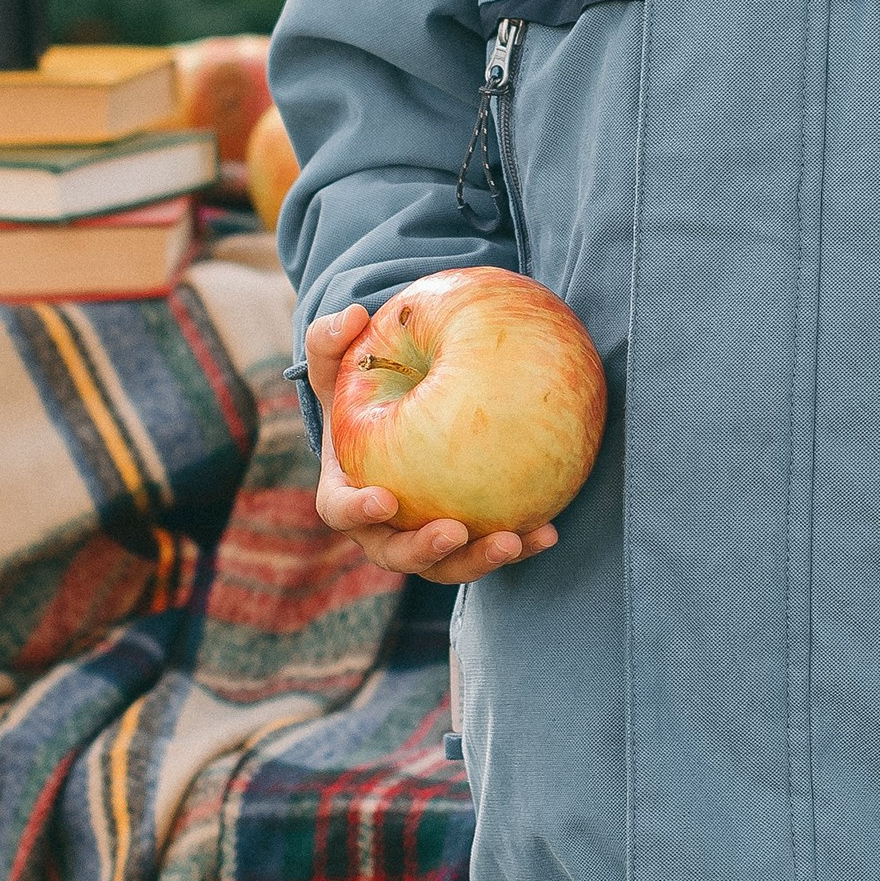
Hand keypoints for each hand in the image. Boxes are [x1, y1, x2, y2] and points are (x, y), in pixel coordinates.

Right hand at [305, 305, 560, 585]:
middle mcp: (382, 527)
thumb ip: (331, 339)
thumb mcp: (339, 364)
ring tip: (514, 540)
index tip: (386, 500)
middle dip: (426, 551)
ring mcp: (423, 537)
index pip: (342, 511)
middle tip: (456, 531)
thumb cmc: (362, 391)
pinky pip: (489, 546)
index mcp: (345, 492)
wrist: (398, 416)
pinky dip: (519, 545)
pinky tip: (549, 532)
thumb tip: (353, 316)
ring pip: (448, 564)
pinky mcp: (465, 538)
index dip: (360, 511)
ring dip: (479, 560)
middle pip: (397, 553)